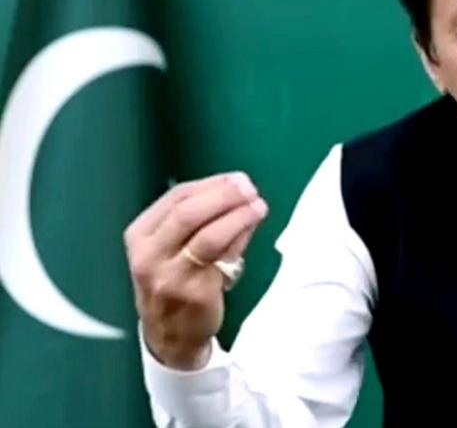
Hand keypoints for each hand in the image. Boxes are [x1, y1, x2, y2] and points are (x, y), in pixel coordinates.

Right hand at [124, 172, 268, 369]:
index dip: (211, 184)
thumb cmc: (174, 284)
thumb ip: (204, 219)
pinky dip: (238, 237)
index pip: (176, 197)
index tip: (237, 178)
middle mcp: (149, 254)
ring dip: (237, 215)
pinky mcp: (193, 292)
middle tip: (248, 187)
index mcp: (140, 235)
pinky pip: (221, 257)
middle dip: (223, 195)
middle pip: (187, 212)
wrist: (169, 337)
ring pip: (207, 234)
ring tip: (258, 205)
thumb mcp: (174, 248)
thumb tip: (239, 192)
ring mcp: (169, 275)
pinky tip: (251, 227)